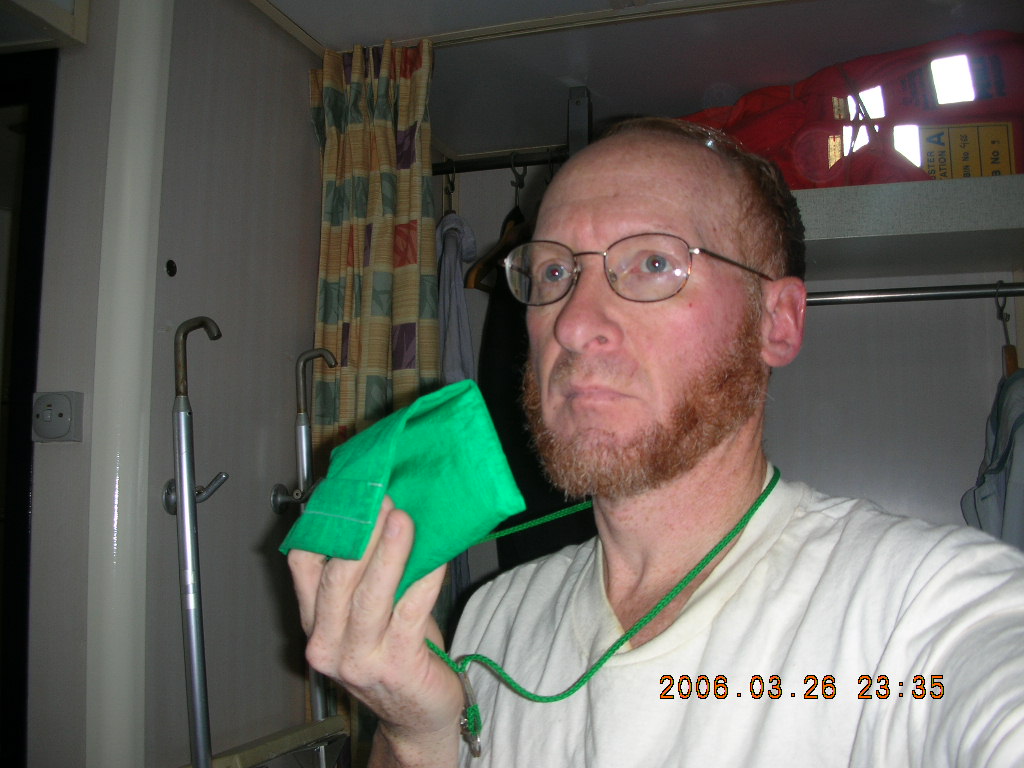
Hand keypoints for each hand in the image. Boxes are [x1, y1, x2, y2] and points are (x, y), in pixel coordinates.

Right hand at [289, 497, 462, 764]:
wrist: (418, 715)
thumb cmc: (398, 653)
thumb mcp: (370, 612)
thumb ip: (368, 572)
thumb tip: (387, 509)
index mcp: (315, 621)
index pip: (302, 565)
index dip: (323, 524)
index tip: (346, 490)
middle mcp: (327, 642)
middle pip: (335, 577)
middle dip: (359, 532)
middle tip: (381, 497)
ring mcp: (359, 658)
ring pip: (369, 595)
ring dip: (388, 551)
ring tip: (403, 518)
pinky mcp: (397, 666)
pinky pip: (410, 612)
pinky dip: (424, 579)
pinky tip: (437, 556)